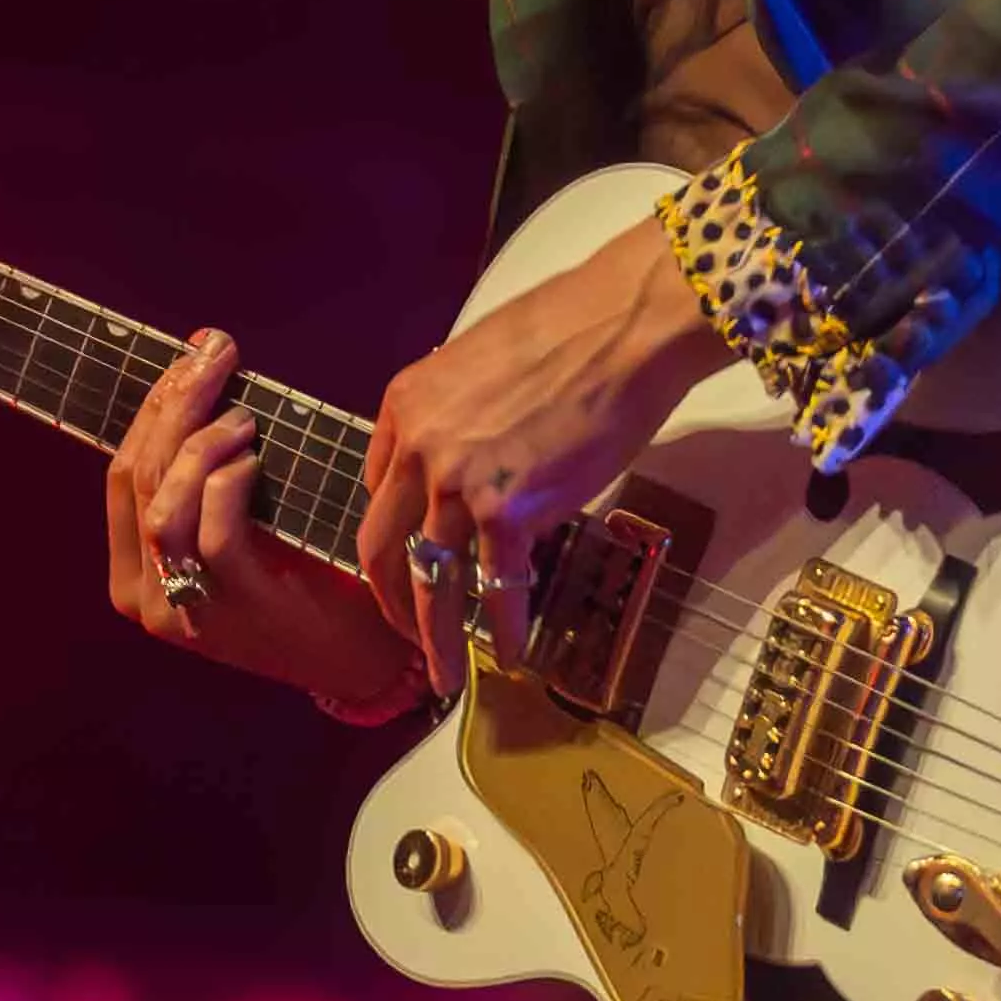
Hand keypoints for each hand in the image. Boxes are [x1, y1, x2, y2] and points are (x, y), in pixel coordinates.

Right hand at [104, 327, 424, 723]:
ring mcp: (188, 609)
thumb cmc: (302, 578)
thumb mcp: (235, 530)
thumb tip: (198, 372)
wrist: (361, 657)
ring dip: (198, 443)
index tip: (188, 356)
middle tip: (213, 355)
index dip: (151, 409)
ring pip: (163, 505)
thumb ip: (203, 474)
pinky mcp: (238, 609)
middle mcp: (149, 595)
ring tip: (239, 413)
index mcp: (135, 573)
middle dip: (173, 406)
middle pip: (139, 479)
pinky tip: (254, 458)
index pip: (121, 474)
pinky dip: (228, 482)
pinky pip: (215, 532)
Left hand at [356, 211, 735, 693]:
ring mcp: (458, 482)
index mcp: (405, 405)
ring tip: (441, 674)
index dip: (390, 534)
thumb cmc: (570, 328)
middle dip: (389, 599)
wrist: (624, 326)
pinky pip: (499, 586)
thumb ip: (457, 412)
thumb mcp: (478, 361)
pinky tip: (513, 655)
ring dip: (432, 637)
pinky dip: (505, 628)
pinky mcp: (509, 510)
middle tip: (401, 634)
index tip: (404, 560)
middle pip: (382, 544)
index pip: (376, 487)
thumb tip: (473, 446)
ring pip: (430, 579)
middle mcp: (418, 447)